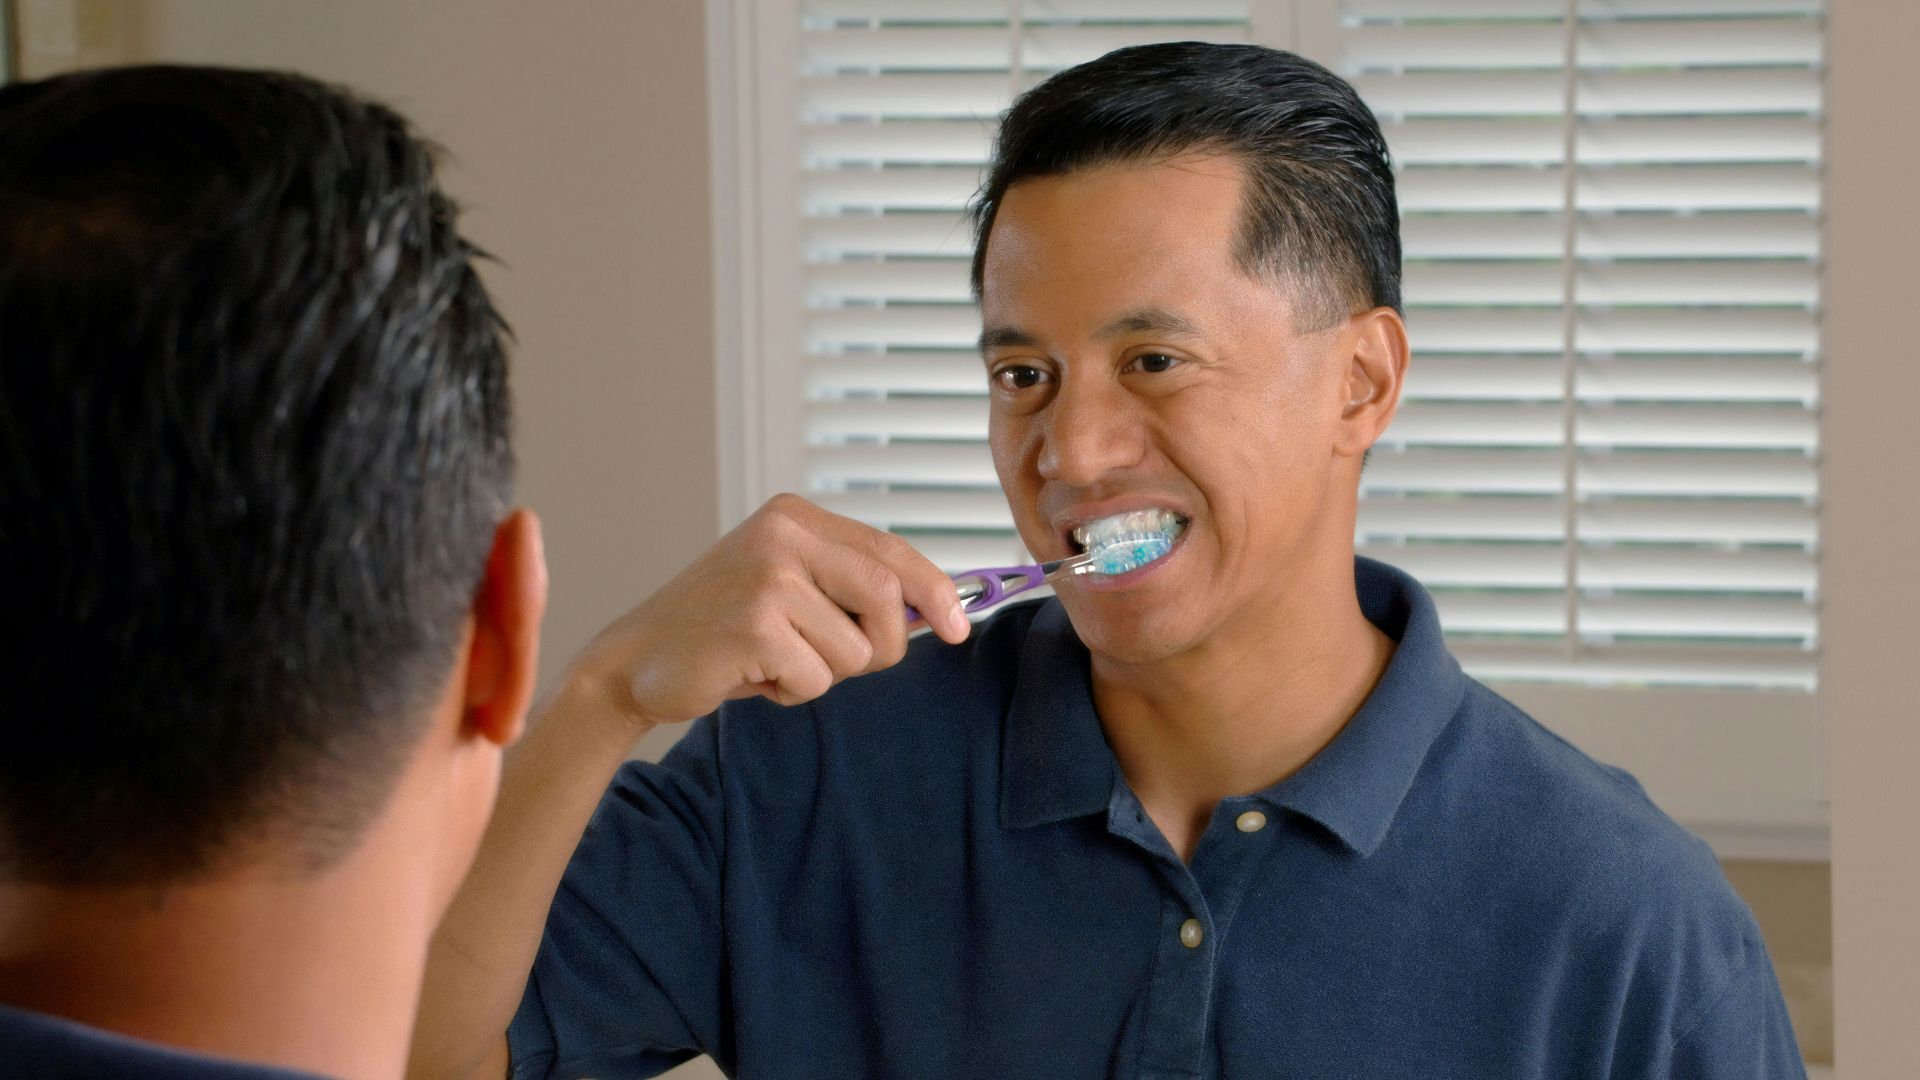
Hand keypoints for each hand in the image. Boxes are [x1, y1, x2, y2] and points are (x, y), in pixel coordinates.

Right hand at [562, 494, 969, 730]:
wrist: (636, 662)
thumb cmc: (722, 633)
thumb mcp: (790, 590)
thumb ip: (850, 589)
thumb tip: (935, 612)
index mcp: (794, 516)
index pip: (890, 550)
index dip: (934, 591)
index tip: (956, 627)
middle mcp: (782, 533)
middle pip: (886, 597)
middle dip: (882, 646)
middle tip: (843, 664)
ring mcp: (766, 576)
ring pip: (855, 649)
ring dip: (826, 674)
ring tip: (775, 662)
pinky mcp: (754, 624)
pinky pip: (818, 678)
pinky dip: (793, 692)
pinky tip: (752, 675)